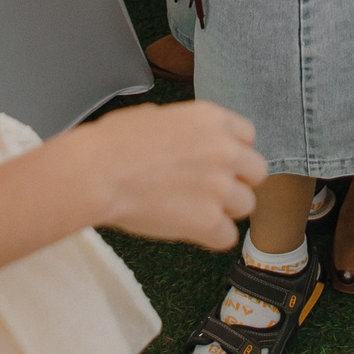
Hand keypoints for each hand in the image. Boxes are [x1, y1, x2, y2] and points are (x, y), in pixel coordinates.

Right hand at [69, 101, 264, 249]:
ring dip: (224, 210)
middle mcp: (224, 150)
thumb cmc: (113, 141)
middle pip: (257, 172)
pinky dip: (210, 237)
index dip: (233, 151)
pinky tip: (187, 229)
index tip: (216, 162)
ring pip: (246, 205)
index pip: (249, 136)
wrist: (97, 171)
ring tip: (193, 210)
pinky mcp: (208, 221)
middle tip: (209, 190)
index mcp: (212, 119)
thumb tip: (189, 144)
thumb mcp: (158, 116)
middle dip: (237, 181)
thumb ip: (188, 131)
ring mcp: (219, 186)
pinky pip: (227, 237)